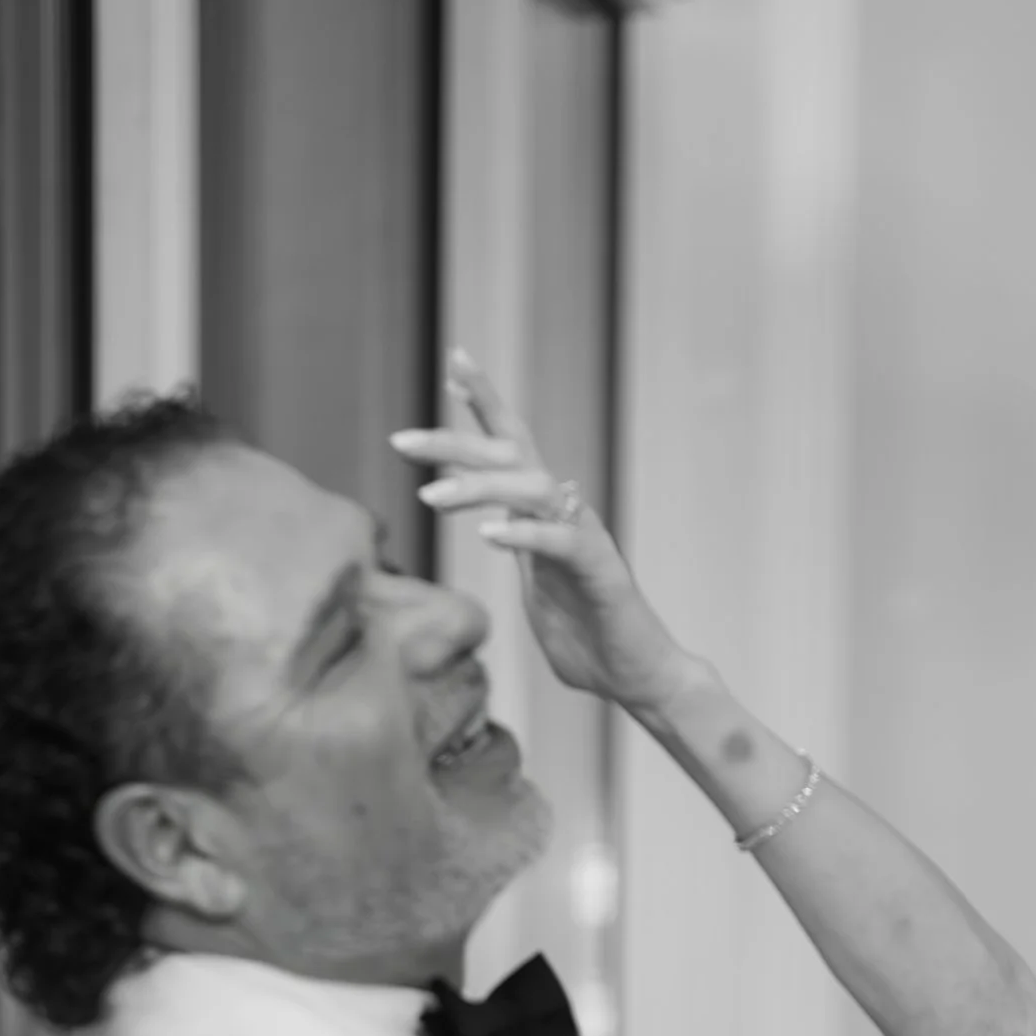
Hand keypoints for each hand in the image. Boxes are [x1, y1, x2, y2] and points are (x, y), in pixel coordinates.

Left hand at [392, 353, 696, 716]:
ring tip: (429, 498)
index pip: (512, 443)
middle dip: (453, 441)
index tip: (453, 360)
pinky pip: (558, 541)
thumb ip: (514, 549)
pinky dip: (523, 535)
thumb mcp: (533, 586)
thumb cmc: (587, 636)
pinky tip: (488, 535)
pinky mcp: (598, 569)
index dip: (485, 401)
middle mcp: (563, 511)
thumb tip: (489, 526)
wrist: (634, 675)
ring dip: (477, 488)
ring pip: (529, 489)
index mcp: (543, 513)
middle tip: (401, 441)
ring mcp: (582, 536)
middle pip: (509, 454)